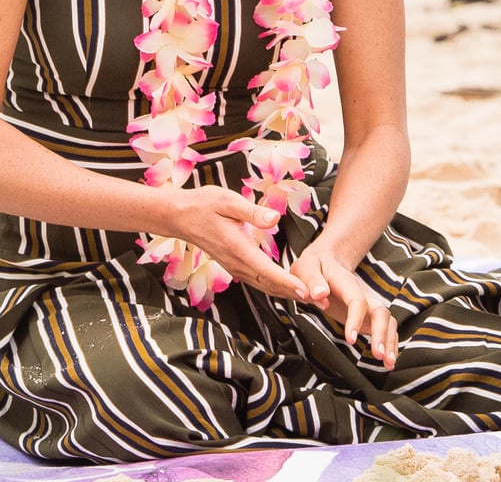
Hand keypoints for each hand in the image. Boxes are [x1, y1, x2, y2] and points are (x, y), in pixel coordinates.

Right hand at [170, 186, 311, 303]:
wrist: (179, 216)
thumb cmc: (203, 204)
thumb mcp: (228, 200)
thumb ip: (252, 211)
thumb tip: (275, 218)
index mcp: (237, 248)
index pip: (267, 270)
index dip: (288, 282)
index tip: (306, 291)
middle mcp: (237, 263)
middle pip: (269, 285)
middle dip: (295, 294)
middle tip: (322, 300)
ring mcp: (235, 267)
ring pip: (264, 286)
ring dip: (288, 294)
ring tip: (312, 299)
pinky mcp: (234, 266)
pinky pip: (258, 281)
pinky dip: (276, 287)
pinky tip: (289, 288)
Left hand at [291, 238, 398, 369]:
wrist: (326, 261)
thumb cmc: (313, 266)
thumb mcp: (306, 267)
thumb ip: (311, 280)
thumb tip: (320, 295)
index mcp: (346, 283)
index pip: (357, 300)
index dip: (356, 319)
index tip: (350, 339)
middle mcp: (362, 293)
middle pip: (380, 311)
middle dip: (381, 333)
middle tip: (378, 355)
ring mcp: (368, 304)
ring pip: (387, 320)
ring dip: (390, 341)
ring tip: (388, 364)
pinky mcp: (368, 314)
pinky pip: (385, 328)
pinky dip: (390, 343)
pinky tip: (388, 361)